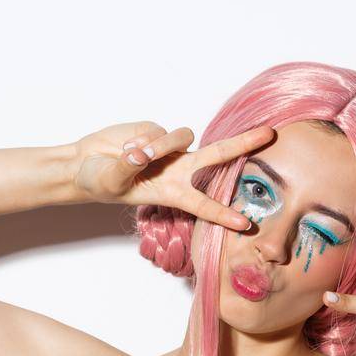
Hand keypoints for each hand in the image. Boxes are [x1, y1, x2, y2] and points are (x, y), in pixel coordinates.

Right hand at [69, 121, 274, 231]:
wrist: (86, 164)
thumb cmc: (100, 181)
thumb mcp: (112, 181)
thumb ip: (128, 168)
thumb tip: (142, 153)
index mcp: (172, 193)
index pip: (203, 204)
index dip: (223, 214)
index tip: (245, 224)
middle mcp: (179, 171)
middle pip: (218, 155)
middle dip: (244, 144)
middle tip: (269, 134)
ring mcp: (171, 150)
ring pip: (183, 137)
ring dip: (161, 146)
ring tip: (132, 155)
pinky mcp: (158, 131)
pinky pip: (161, 130)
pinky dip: (144, 139)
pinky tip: (127, 146)